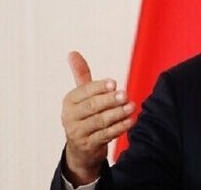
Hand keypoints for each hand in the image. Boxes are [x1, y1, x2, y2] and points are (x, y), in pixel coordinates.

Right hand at [61, 51, 134, 185]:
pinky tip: (130, 120)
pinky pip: (105, 135)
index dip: (99, 87)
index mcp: (69, 101)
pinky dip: (119, 128)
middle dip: (109, 100)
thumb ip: (81, 74)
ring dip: (117, 114)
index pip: (84, 91)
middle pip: (92, 107)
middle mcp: (70, 117)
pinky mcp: (88, 145)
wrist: (81, 148)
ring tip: (132, 106)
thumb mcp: (81, 95)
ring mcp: (78, 132)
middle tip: (125, 94)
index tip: (113, 83)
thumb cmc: (85, 115)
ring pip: (100, 121)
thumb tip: (72, 52)